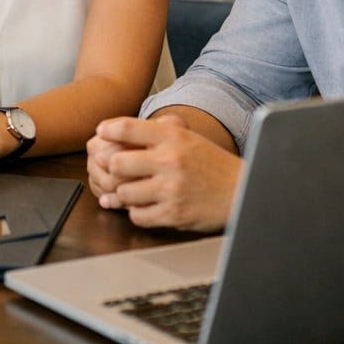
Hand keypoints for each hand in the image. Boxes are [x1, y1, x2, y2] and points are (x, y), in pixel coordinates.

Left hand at [90, 113, 241, 231]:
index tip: (101, 133)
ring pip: (123, 192)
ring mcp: (171, 189)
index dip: (107, 130)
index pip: (126, 128)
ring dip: (124, 194)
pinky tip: (146, 206)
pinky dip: (137, 213)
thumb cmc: (211, 164)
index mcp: (173, 138)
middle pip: (116, 162)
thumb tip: (113, 131)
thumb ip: (155, 132)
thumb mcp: (188, 138)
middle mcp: (171, 161)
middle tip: (115, 170)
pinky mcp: (173, 214)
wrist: (243, 192)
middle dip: (111, 168)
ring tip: (133, 191)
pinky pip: (137, 216)